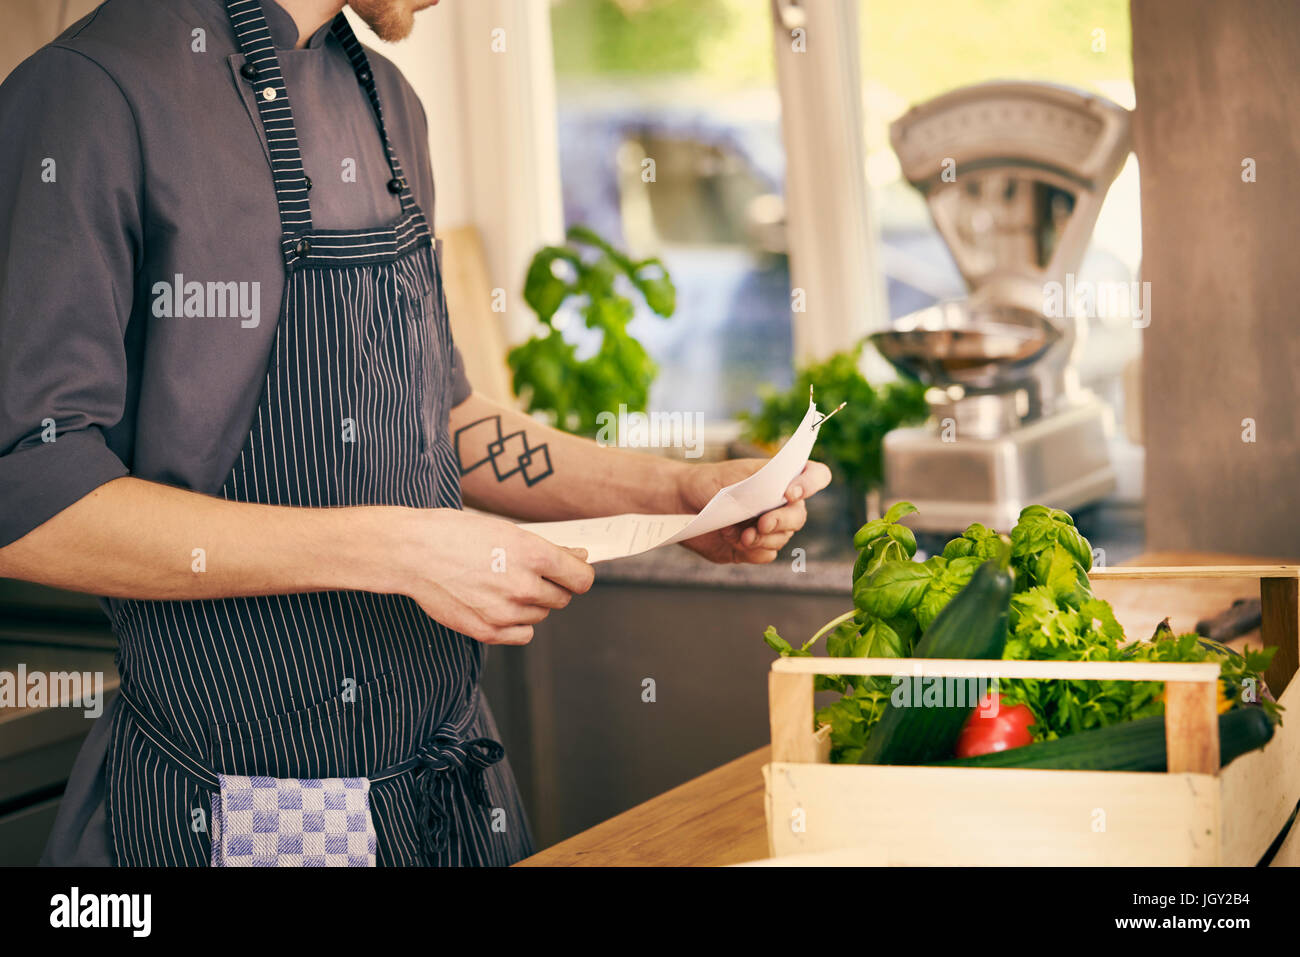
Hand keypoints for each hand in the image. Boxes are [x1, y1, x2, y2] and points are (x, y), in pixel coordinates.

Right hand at [391, 508, 593, 644]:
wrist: (414, 553)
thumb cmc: (457, 534)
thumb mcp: (508, 531)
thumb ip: (548, 550)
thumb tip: (579, 557)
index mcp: (534, 555)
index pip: (582, 578)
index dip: (578, 574)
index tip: (570, 573)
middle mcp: (524, 586)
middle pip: (563, 598)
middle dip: (551, 587)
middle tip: (525, 574)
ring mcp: (506, 612)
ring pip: (541, 615)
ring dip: (531, 603)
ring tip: (501, 584)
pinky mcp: (488, 631)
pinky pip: (523, 634)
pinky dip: (517, 623)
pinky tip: (498, 605)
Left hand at [675, 459, 831, 563]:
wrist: (681, 504)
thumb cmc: (709, 483)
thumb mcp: (736, 477)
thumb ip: (763, 488)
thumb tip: (783, 501)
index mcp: (782, 477)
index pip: (817, 476)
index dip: (811, 484)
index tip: (790, 493)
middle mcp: (781, 503)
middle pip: (799, 516)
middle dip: (781, 522)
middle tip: (761, 524)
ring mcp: (769, 527)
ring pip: (781, 539)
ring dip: (760, 539)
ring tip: (737, 532)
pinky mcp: (755, 548)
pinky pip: (766, 555)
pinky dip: (750, 550)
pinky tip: (732, 539)